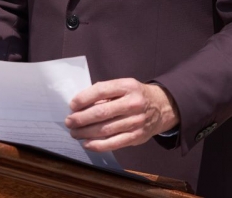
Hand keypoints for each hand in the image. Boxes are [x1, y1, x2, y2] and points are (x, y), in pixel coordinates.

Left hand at [64, 79, 179, 151]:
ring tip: (74, 133)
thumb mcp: (124, 86)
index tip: (72, 105)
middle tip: (69, 122)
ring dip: (86, 133)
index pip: (101, 91)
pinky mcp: (137, 136)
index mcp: (128, 86)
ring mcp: (136, 121)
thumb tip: (80, 106)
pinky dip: (98, 145)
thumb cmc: (135, 95)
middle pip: (101, 112)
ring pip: (105, 129)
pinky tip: (87, 143)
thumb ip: (105, 93)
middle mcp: (133, 103)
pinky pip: (114, 143)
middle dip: (81, 119)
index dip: (83, 98)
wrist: (163, 106)